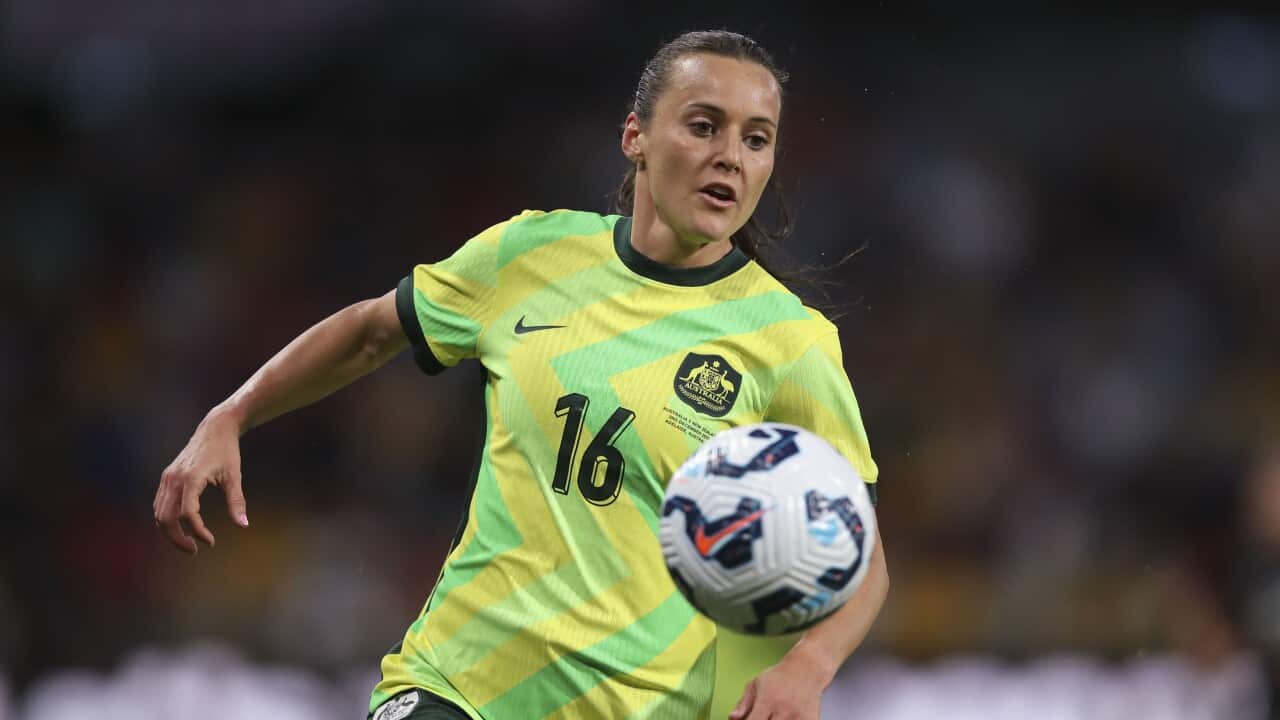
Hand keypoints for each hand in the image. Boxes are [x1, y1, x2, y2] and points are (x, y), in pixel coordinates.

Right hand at [153, 408, 248, 553]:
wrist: (215, 428)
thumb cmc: (228, 451)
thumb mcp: (234, 476)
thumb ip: (237, 501)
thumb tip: (243, 525)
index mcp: (191, 478)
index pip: (188, 514)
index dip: (198, 531)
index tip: (210, 542)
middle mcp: (174, 478)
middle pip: (166, 518)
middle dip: (178, 538)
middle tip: (194, 550)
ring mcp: (167, 477)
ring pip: (159, 513)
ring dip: (170, 532)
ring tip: (188, 542)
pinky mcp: (166, 477)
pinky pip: (160, 504)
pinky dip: (167, 519)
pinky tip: (182, 527)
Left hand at [728, 652, 831, 719]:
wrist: (807, 669)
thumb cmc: (779, 677)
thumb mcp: (756, 684)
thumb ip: (743, 703)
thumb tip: (732, 718)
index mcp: (768, 700)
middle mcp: (784, 710)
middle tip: (762, 716)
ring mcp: (798, 717)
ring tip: (774, 715)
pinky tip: (787, 717)